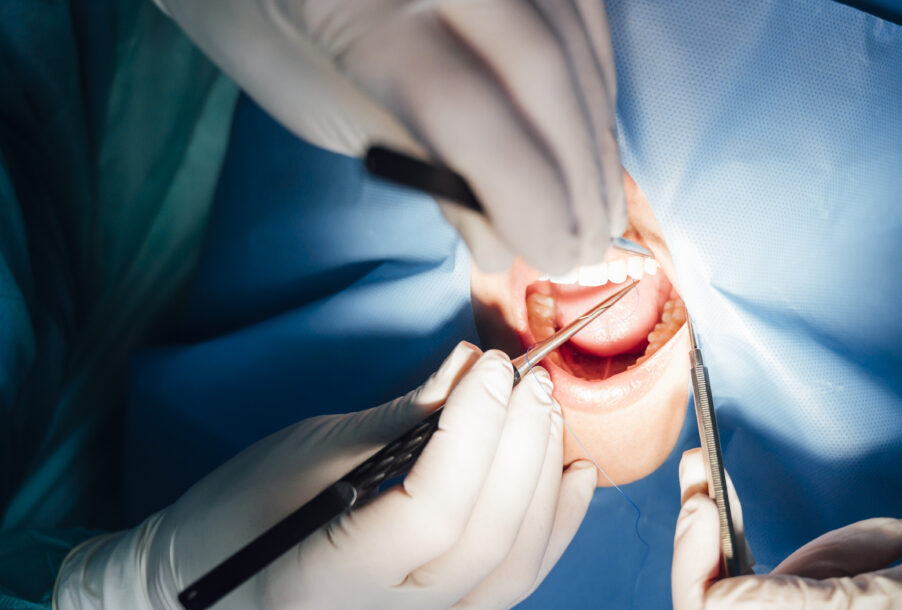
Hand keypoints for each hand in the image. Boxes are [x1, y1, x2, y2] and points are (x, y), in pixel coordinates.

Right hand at [54, 342, 597, 609]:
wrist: (208, 590)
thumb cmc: (236, 510)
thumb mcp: (304, 451)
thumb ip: (401, 419)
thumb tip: (476, 367)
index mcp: (318, 589)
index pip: (427, 514)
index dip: (473, 433)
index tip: (493, 369)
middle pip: (483, 544)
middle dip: (520, 451)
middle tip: (531, 383)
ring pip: (512, 572)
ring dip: (543, 485)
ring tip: (548, 417)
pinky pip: (513, 586)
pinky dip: (551, 525)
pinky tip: (573, 472)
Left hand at [156, 0, 624, 273]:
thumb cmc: (261, 17)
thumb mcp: (310, 102)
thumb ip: (408, 160)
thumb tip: (498, 240)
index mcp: (357, 7)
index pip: (466, 113)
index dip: (526, 195)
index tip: (553, 256)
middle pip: (538, 70)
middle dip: (578, 170)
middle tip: (589, 246)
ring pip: (572, 33)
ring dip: (598, 129)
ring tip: (602, 203)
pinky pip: (580, 4)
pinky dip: (597, 71)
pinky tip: (595, 129)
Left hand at [671, 449, 901, 609]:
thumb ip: (809, 606)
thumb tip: (717, 599)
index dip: (691, 573)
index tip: (697, 506)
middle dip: (720, 542)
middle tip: (709, 470)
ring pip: (772, 594)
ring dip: (815, 554)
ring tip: (891, 541)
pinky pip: (811, 594)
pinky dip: (840, 563)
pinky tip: (892, 547)